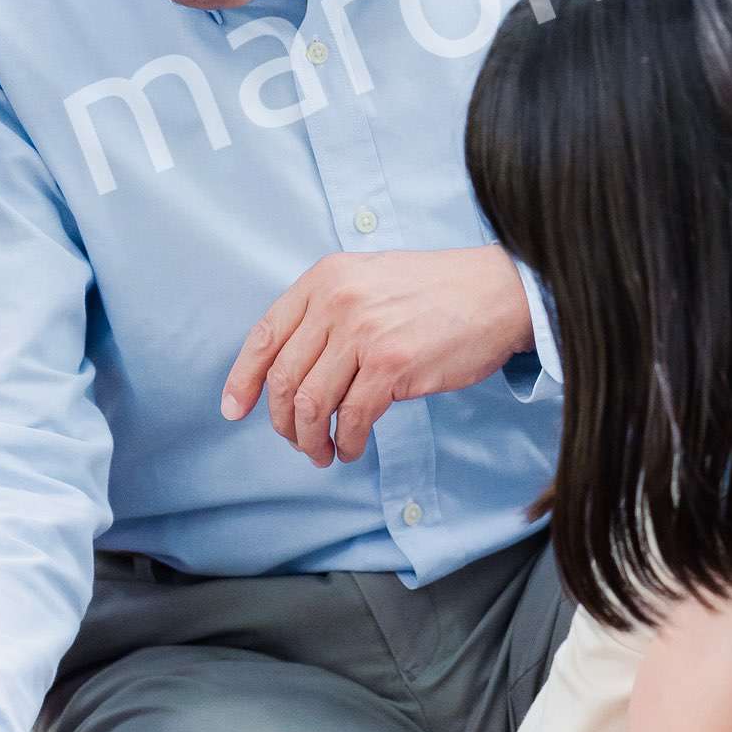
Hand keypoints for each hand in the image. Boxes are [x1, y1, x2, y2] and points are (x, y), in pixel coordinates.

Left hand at [222, 245, 534, 464]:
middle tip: (297, 441)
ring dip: (311, 439)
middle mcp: (336, 302)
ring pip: (311, 404)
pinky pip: (351, 418)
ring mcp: (363, 333)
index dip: (243, 380)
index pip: (264, 336)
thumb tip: (292, 371)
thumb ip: (328, 312)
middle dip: (282, 421)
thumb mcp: (368, 279)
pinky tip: (351, 448)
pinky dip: (345, 442)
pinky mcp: (392, 364)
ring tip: (323, 452)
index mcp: (324, 279)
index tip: (234, 410)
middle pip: (283, 378)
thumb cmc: (435, 292)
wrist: (497, 291)